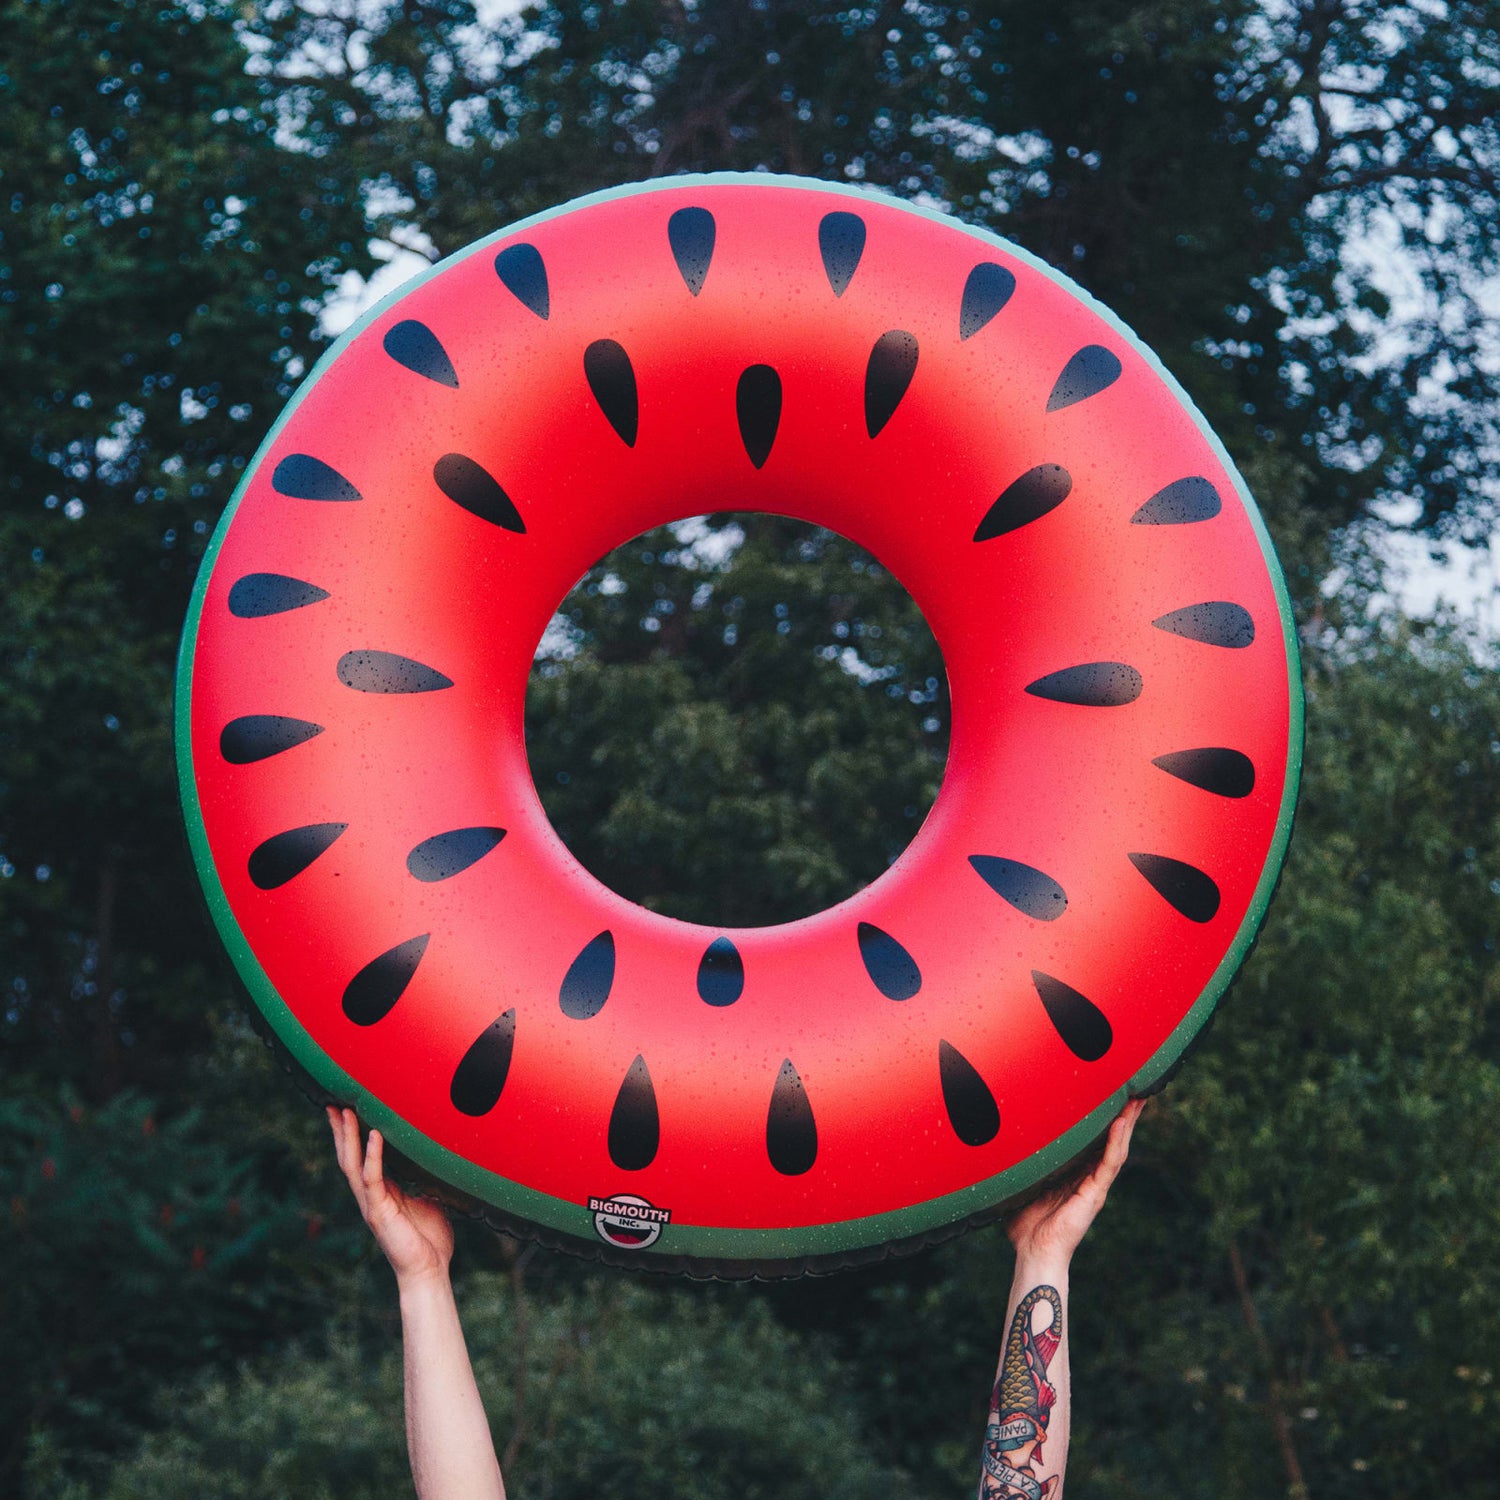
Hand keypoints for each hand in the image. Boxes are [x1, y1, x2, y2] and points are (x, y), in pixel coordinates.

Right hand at [327, 1106, 454, 1286]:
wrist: (429, 1271)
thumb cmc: (431, 1238)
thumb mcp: (429, 1198)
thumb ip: (425, 1177)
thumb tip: (440, 1153)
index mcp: (381, 1191)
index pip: (361, 1157)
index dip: (352, 1134)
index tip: (346, 1107)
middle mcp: (371, 1196)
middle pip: (348, 1156)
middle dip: (340, 1129)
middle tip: (332, 1100)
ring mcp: (372, 1203)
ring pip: (353, 1164)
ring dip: (348, 1137)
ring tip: (344, 1110)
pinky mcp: (380, 1211)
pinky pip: (373, 1178)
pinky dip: (373, 1155)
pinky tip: (375, 1134)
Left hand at [1005, 1097, 1144, 1265]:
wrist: (1033, 1253)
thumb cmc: (1024, 1224)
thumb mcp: (1021, 1183)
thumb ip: (1018, 1163)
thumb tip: (996, 1139)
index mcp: (1073, 1171)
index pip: (1093, 1137)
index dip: (1102, 1114)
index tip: (1107, 1087)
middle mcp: (1088, 1175)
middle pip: (1111, 1136)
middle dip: (1122, 1111)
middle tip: (1134, 1082)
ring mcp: (1095, 1184)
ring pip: (1117, 1145)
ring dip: (1127, 1120)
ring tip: (1138, 1095)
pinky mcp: (1095, 1193)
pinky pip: (1110, 1162)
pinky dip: (1117, 1141)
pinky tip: (1122, 1121)